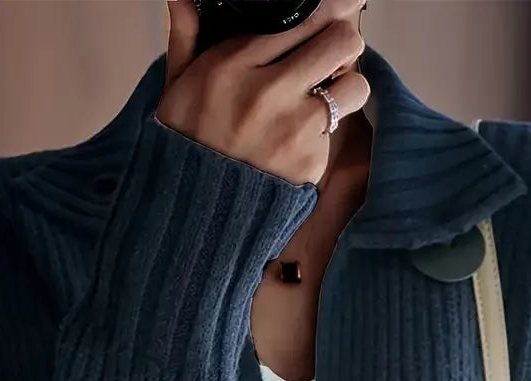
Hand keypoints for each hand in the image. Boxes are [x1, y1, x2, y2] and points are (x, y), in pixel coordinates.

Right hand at [156, 0, 370, 185]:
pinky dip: (325, 133)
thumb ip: (185, 38)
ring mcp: (292, 127)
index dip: (324, 15)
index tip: (333, 15)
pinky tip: (300, 141)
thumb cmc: (186, 143)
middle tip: (331, 59)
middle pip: (341, 41)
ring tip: (323, 100)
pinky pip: (338, 130)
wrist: (194, 211)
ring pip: (355, 85)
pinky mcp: (309, 160)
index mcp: (232, 63)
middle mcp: (266, 90)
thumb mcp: (175, 88)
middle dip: (342, 45)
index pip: (302, 18)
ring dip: (346, 90)